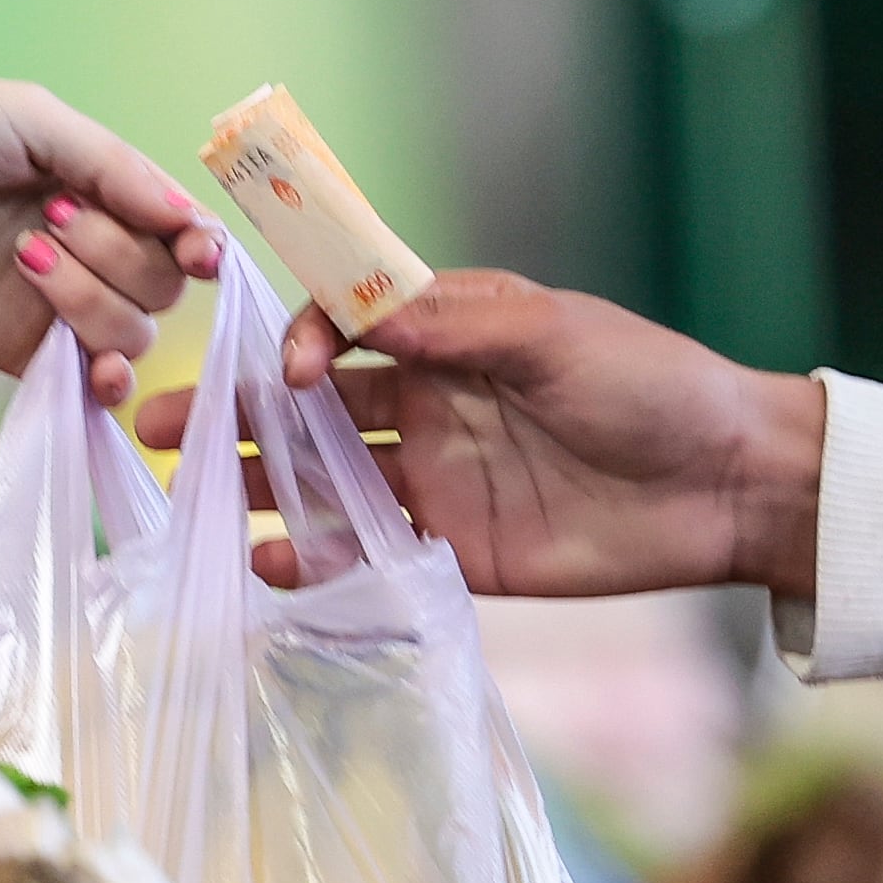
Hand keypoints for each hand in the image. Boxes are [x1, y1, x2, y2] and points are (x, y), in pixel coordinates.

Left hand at [0, 77, 224, 402]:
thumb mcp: (32, 121)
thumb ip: (114, 168)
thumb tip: (191, 221)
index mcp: (98, 189)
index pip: (178, 232)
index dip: (198, 246)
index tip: (196, 250)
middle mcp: (88, 251)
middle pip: (161, 286)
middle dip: (119, 254)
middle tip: (49, 219)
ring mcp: (54, 307)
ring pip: (131, 332)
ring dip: (92, 298)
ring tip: (25, 255)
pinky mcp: (17, 355)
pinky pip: (88, 385)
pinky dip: (106, 382)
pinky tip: (94, 368)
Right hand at [134, 270, 826, 598]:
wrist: (729, 484)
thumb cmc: (650, 384)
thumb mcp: (552, 334)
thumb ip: (450, 325)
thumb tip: (355, 315)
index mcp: (447, 335)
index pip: (339, 329)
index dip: (295, 343)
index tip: (283, 371)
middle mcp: (428, 403)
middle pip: (310, 408)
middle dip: (234, 413)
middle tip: (153, 423)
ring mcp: (436, 480)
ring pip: (324, 482)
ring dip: (258, 488)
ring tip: (192, 502)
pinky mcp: (455, 552)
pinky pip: (367, 556)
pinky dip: (314, 563)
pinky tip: (269, 568)